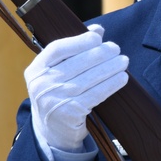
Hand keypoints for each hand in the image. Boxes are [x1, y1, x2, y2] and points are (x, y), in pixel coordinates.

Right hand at [25, 24, 128, 152]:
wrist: (51, 131)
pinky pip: (96, 94)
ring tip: (123, 61)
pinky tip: (122, 77)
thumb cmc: (58, 94)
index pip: (57, 49)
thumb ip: (74, 50)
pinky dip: (111, 84)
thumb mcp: (57, 72)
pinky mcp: (70, 113)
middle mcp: (42, 84)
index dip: (79, 41)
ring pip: (89, 78)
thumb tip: (98, 30)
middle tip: (116, 48)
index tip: (97, 36)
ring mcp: (55, 100)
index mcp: (36, 70)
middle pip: (77, 63)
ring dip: (110, 67)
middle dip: (101, 53)